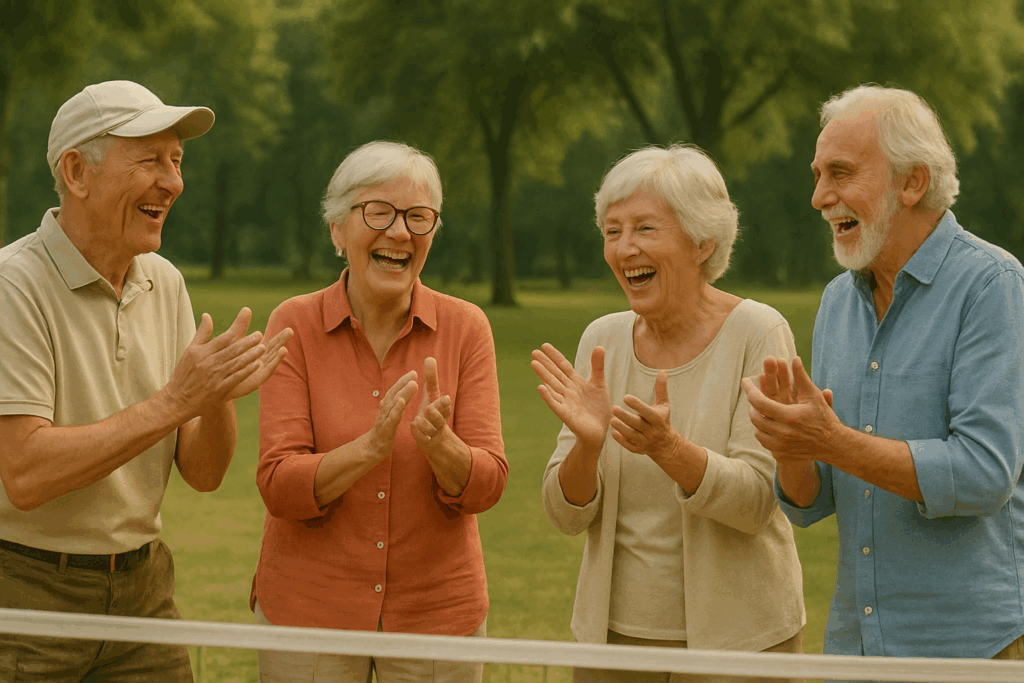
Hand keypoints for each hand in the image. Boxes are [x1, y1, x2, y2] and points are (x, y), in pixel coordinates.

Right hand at [163, 308, 290, 418]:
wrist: (179, 400)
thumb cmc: (186, 373)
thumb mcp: (190, 351)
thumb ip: (202, 333)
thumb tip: (207, 315)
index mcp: (201, 352)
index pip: (223, 339)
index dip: (237, 332)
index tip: (250, 329)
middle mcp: (208, 363)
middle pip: (232, 350)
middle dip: (247, 342)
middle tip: (260, 335)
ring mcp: (214, 377)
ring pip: (236, 363)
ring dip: (251, 355)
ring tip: (263, 348)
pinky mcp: (220, 389)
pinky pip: (236, 378)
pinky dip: (247, 371)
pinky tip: (257, 365)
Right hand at [366, 371, 418, 460]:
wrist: (371, 449)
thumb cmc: (383, 432)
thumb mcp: (390, 416)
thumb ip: (395, 405)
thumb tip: (402, 394)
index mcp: (386, 407)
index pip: (394, 391)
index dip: (402, 381)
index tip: (413, 373)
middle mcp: (384, 411)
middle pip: (393, 394)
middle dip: (403, 383)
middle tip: (414, 373)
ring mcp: (384, 420)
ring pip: (393, 404)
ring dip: (403, 393)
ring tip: (413, 384)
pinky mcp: (386, 430)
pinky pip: (391, 419)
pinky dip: (397, 410)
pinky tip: (403, 402)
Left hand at [411, 357, 451, 455]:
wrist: (435, 437)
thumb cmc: (433, 411)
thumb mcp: (432, 394)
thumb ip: (431, 378)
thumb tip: (430, 357)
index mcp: (442, 408)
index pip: (445, 404)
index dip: (444, 402)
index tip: (445, 397)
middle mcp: (440, 420)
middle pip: (440, 418)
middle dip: (436, 413)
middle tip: (429, 408)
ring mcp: (433, 431)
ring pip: (430, 429)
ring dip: (424, 424)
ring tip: (416, 419)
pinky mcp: (427, 440)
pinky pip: (423, 438)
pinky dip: (418, 433)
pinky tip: (412, 426)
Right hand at [532, 343, 610, 450]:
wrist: (600, 431)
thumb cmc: (598, 409)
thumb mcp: (599, 384)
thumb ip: (598, 366)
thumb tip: (599, 346)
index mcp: (575, 382)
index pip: (563, 366)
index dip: (554, 356)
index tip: (544, 345)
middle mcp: (568, 390)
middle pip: (555, 374)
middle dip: (545, 363)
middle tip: (534, 352)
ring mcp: (566, 402)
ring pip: (553, 386)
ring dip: (543, 375)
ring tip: (534, 364)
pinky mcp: (566, 415)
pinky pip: (555, 404)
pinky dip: (548, 396)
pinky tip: (540, 387)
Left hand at [610, 370, 679, 460]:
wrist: (665, 444)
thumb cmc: (662, 419)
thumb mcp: (663, 405)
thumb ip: (661, 389)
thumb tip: (662, 371)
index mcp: (658, 419)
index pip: (647, 412)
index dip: (637, 405)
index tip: (625, 397)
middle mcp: (652, 431)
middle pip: (638, 424)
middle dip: (625, 417)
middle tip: (613, 408)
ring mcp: (645, 442)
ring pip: (632, 436)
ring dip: (621, 428)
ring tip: (611, 420)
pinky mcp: (639, 449)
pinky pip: (630, 446)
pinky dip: (622, 441)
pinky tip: (613, 433)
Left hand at [742, 356, 837, 463]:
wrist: (833, 444)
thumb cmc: (823, 417)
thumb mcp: (813, 396)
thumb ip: (801, 377)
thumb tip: (794, 358)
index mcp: (789, 417)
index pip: (759, 402)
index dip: (750, 389)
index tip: (745, 381)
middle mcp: (782, 433)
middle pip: (755, 416)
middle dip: (753, 405)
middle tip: (754, 398)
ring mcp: (781, 446)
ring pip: (757, 430)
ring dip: (757, 419)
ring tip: (759, 410)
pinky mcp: (781, 454)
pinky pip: (764, 441)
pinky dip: (763, 432)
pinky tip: (766, 425)